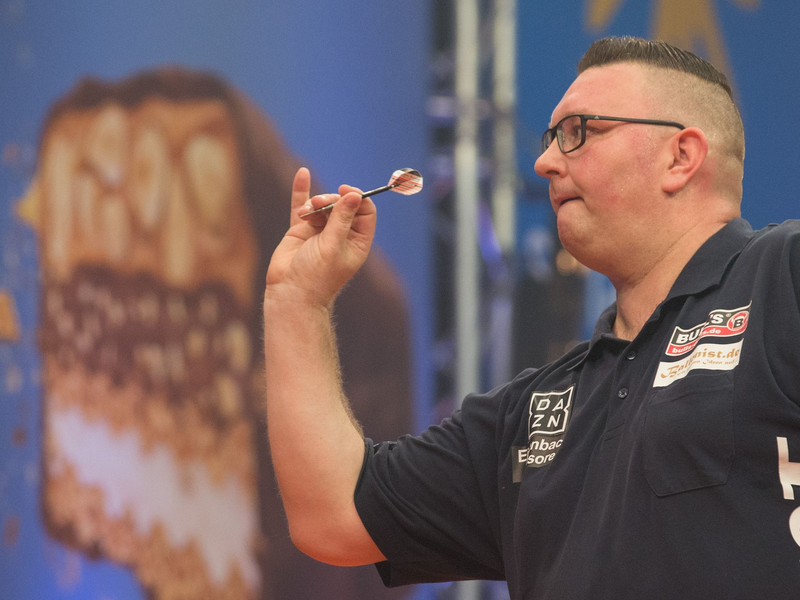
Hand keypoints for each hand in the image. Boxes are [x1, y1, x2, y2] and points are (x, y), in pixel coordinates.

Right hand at [265, 167, 376, 307]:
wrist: (290, 292)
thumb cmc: (316, 276)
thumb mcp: (333, 246)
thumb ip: (342, 219)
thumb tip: (355, 195)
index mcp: (357, 241)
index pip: (365, 212)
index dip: (357, 198)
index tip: (345, 191)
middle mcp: (340, 234)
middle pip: (343, 204)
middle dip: (331, 199)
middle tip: (319, 204)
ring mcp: (320, 231)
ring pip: (322, 204)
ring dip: (314, 203)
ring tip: (306, 213)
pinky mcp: (301, 229)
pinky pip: (302, 206)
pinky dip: (301, 191)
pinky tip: (302, 173)